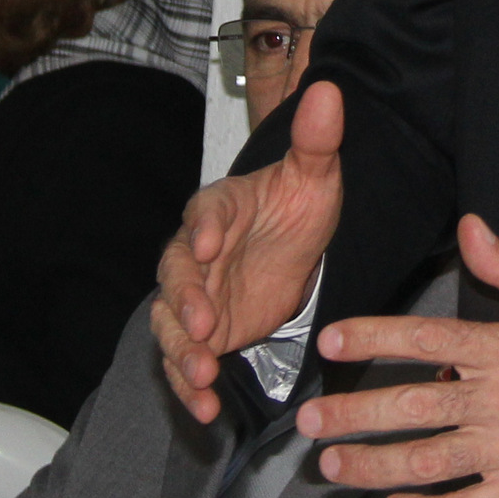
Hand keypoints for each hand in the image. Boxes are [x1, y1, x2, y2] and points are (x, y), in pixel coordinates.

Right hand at [152, 80, 342, 422]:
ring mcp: (195, 298)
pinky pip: (186, 361)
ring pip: (171, 324)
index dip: (204, 227)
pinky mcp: (203, 335)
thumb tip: (327, 89)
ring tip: (203, 375)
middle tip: (205, 324)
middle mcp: (196, 253)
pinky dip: (190, 386)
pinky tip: (207, 409)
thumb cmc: (298, 210)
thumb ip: (317, 140)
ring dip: (182, 352)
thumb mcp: (317, 177)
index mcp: (220, 208)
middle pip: (176, 274)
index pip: (204, 212)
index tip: (209, 243)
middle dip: (185, 301)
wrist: (297, 251)